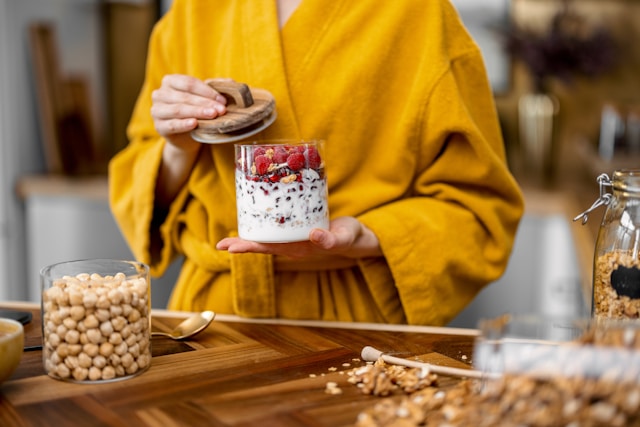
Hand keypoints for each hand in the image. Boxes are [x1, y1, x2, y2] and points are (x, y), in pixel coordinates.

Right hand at [152, 75, 230, 207]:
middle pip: (185, 96)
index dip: (207, 91)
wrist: (187, 136)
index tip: (222, 100)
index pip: (189, 83)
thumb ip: (215, 88)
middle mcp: (160, 94)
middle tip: (221, 109)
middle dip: (205, 103)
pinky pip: (172, 124)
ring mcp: (157, 110)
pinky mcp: (159, 127)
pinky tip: (194, 124)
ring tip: (213, 115)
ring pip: (178, 109)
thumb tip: (231, 81)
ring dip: (197, 112)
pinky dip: (184, 124)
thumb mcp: (205, 99)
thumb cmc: (196, 112)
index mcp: (170, 81)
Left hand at [216, 217, 382, 259]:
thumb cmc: (350, 237)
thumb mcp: (344, 237)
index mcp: (299, 248)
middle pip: (262, 245)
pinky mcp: (297, 230)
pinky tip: (253, 219)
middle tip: (220, 244)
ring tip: (228, 237)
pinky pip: (275, 229)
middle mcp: (292, 246)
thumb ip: (331, 239)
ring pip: (266, 238)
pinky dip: (262, 225)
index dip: (249, 246)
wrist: (357, 237)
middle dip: (241, 244)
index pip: (269, 248)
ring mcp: (293, 239)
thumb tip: (315, 236)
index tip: (231, 248)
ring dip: (248, 236)